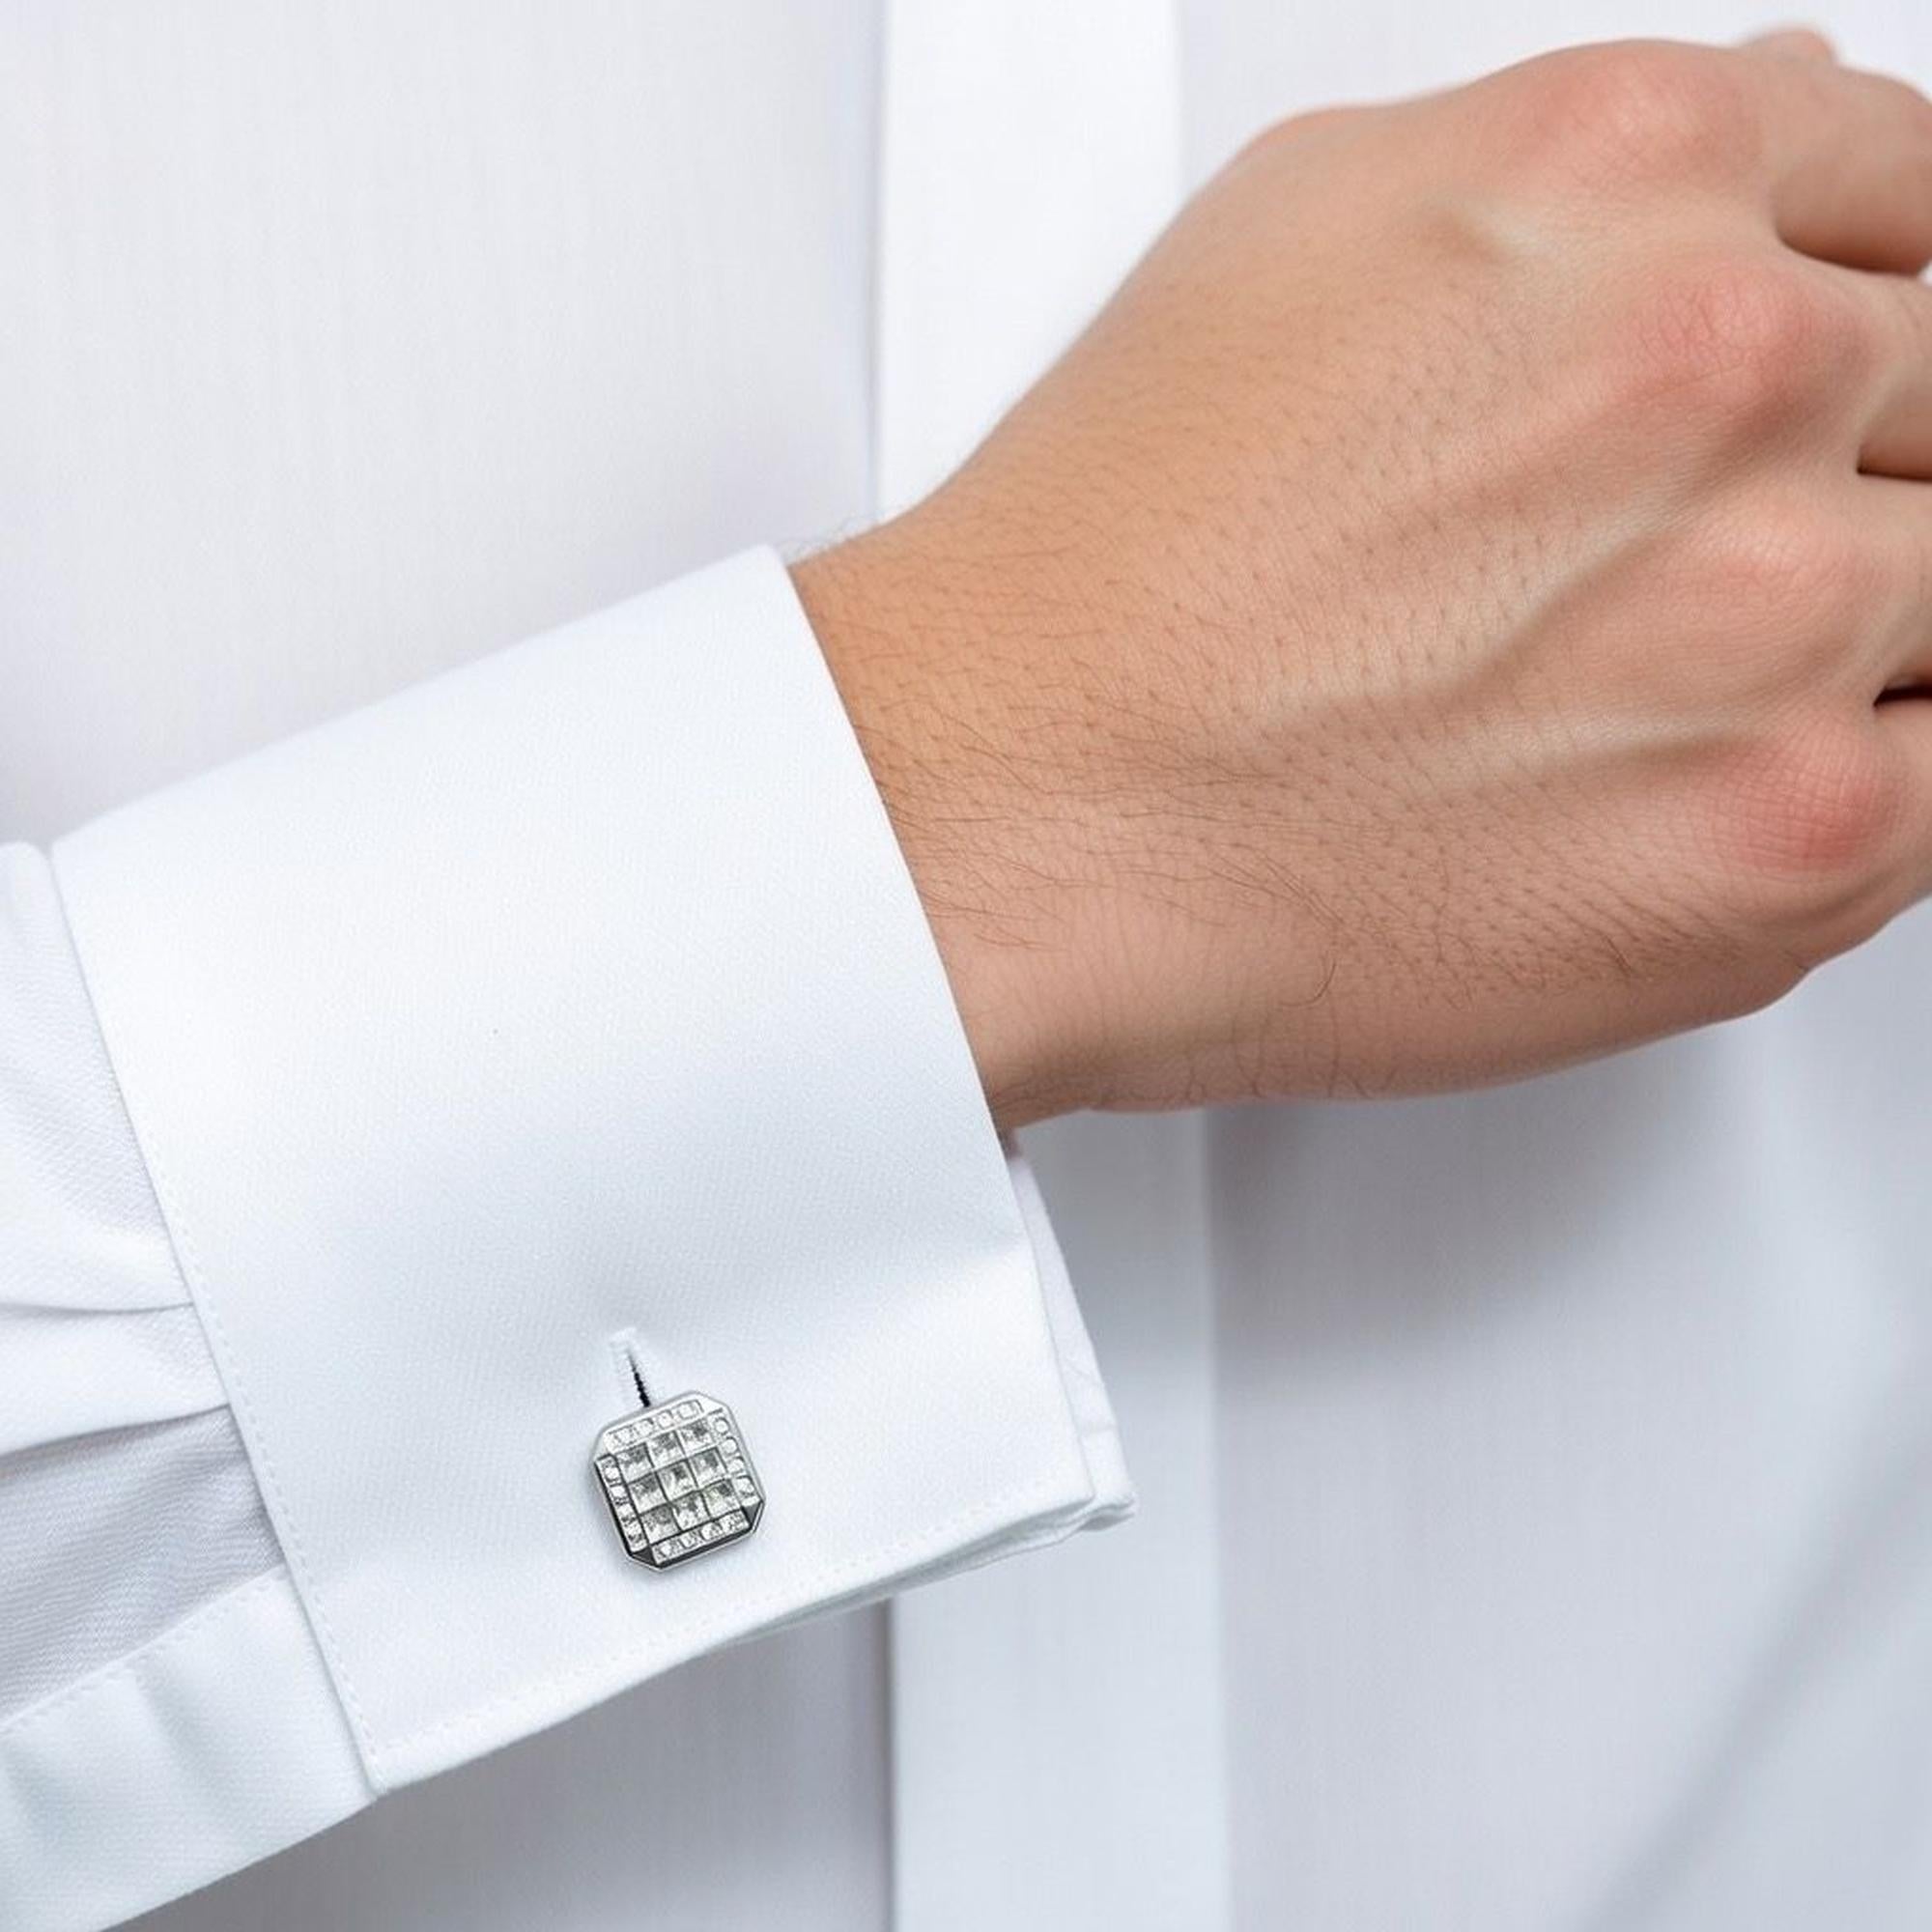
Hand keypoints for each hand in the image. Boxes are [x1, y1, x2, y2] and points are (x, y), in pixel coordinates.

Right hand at [795, 33, 1931, 1127]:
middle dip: (1852, 461)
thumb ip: (1589, 175)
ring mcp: (1785, 609)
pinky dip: (1860, 768)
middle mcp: (1730, 370)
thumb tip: (1779, 136)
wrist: (1018, 810)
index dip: (1877, 289)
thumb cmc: (1113, 567)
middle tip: (1684, 558)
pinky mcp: (1800, 838)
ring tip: (1641, 686)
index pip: (1918, 182)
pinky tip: (1691, 775)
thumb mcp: (1302, 234)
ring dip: (1848, 629)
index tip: (1843, 372)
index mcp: (1627, 176)